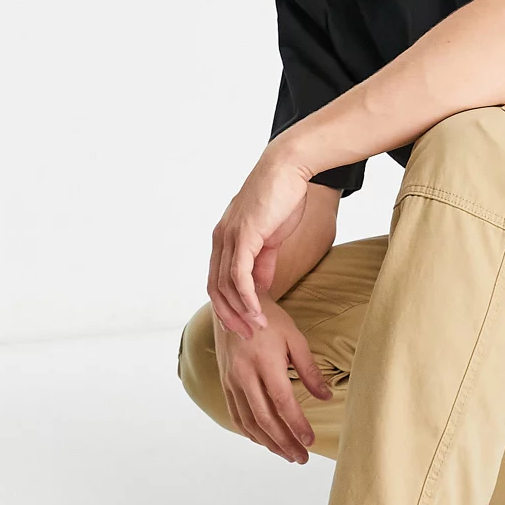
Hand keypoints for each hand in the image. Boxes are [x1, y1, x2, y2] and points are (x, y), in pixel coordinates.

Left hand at [208, 144, 311, 337]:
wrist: (289, 168)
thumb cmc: (283, 198)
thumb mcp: (270, 236)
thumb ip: (263, 262)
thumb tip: (260, 287)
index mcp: (224, 239)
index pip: (216, 280)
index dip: (226, 306)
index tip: (241, 324)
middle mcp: (220, 239)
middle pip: (215, 288)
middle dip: (228, 316)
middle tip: (245, 336)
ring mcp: (229, 237)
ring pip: (226, 285)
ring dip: (241, 311)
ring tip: (257, 328)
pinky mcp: (244, 236)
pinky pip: (240, 275)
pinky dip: (247, 298)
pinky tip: (258, 312)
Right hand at [212, 295, 332, 462]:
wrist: (235, 304)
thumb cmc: (269, 319)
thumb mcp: (294, 338)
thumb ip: (309, 369)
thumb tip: (326, 396)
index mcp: (265, 362)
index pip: (282, 402)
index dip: (296, 425)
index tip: (310, 441)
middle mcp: (244, 374)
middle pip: (265, 418)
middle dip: (284, 442)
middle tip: (301, 458)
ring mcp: (232, 380)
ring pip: (248, 421)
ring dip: (268, 443)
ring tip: (287, 455)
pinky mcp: (225, 382)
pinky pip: (235, 415)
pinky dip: (249, 432)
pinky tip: (263, 441)